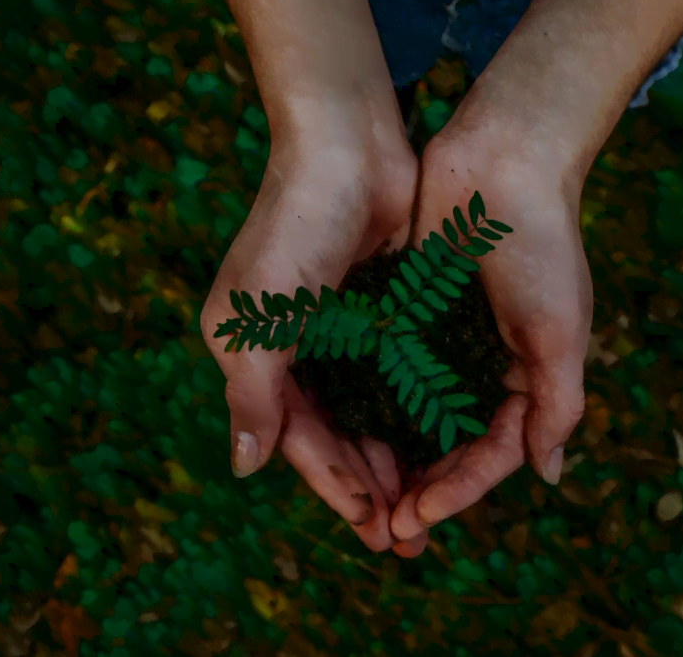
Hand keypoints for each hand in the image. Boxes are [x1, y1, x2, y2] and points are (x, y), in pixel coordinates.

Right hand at [200, 134, 417, 552]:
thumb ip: (252, 394)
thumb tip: (244, 469)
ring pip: (367, 414)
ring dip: (392, 458)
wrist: (348, 147)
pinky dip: (411, 413)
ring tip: (425, 503)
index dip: (334, 486)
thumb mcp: (258, 317)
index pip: (297, 439)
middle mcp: (295, 350)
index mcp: (256, 355)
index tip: (372, 529)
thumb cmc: (294, 228)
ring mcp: (339, 332)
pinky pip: (395, 378)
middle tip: (406, 536)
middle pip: (334, 436)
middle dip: (367, 486)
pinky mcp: (379, 312)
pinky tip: (437, 442)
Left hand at [388, 112, 594, 553]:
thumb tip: (547, 475)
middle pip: (447, 447)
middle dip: (420, 489)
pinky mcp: (408, 313)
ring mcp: (443, 343)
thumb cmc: (542, 245)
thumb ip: (556, 404)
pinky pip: (386, 370)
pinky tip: (342, 430)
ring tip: (359, 496)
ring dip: (390, 458)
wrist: (503, 161)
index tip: (418, 517)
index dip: (457, 491)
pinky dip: (369, 403)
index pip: (490, 455)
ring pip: (412, 418)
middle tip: (384, 530)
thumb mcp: (561, 330)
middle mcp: (482, 368)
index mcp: (526, 378)